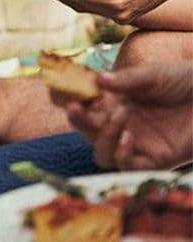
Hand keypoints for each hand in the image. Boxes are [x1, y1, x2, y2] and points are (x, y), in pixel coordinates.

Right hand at [64, 63, 192, 168]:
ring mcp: (137, 144)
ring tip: (118, 118)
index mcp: (116, 103)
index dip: (70, 103)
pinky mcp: (155, 160)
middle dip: (78, 122)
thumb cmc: (185, 81)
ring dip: (102, 138)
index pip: (85, 107)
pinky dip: (121, 154)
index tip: (61, 94)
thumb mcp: (154, 75)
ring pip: (102, 154)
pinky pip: (127, 166)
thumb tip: (97, 80)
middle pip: (88, 132)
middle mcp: (121, 126)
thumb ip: (127, 79)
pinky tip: (129, 137)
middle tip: (75, 109)